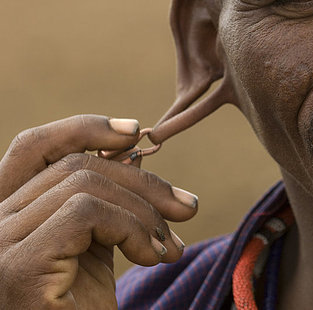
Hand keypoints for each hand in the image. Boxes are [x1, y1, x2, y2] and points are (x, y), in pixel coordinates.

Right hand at [0, 115, 197, 308]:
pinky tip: (151, 257)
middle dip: (143, 181)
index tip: (137, 132)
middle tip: (187, 206)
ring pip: (86, 185)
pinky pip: (86, 212)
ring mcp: (0, 243)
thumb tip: (137, 149)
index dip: (84, 127)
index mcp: (11, 211)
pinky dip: (133, 228)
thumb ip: (107, 199)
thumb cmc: (85, 306)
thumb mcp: (97, 242)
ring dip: (144, 211)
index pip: (33, 146)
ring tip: (169, 246)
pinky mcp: (19, 265)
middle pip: (75, 165)